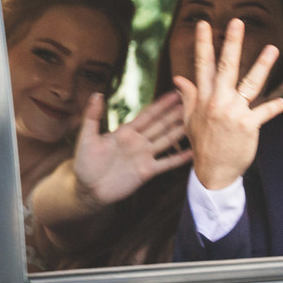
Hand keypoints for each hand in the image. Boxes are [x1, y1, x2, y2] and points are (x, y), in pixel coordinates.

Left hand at [70, 90, 190, 207]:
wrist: (87, 189)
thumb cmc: (84, 163)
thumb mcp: (87, 137)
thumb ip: (92, 116)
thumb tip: (97, 94)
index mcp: (126, 131)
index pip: (148, 115)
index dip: (161, 104)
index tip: (175, 92)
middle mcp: (139, 141)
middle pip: (162, 125)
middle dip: (177, 113)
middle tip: (194, 102)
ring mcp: (144, 156)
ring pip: (167, 140)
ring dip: (181, 131)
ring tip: (197, 122)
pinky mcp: (147, 172)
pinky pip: (166, 163)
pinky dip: (180, 158)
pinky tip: (193, 152)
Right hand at [171, 18, 282, 192]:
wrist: (212, 171)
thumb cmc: (203, 144)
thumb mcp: (190, 120)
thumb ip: (188, 96)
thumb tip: (179, 78)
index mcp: (203, 99)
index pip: (202, 66)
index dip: (203, 44)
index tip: (203, 24)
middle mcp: (217, 102)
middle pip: (226, 67)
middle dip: (232, 44)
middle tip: (237, 23)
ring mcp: (233, 113)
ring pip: (249, 84)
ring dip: (262, 65)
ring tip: (272, 48)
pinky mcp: (247, 126)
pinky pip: (264, 112)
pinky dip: (275, 106)